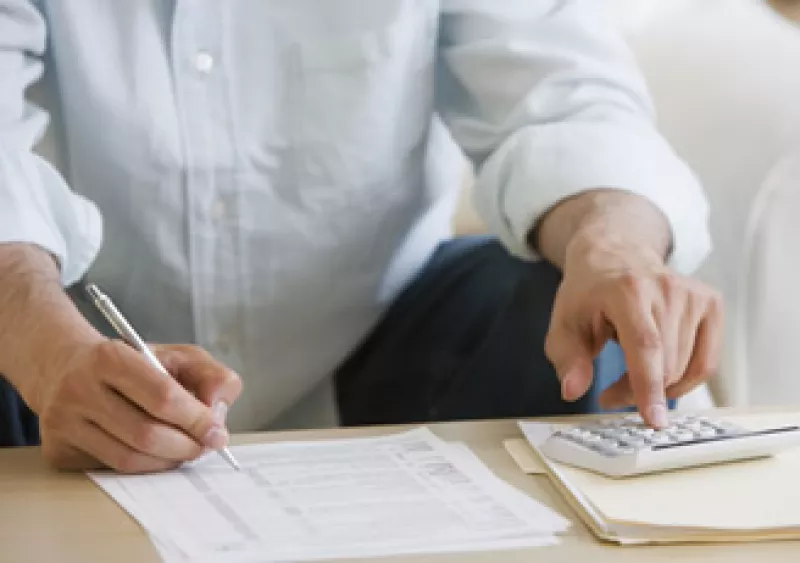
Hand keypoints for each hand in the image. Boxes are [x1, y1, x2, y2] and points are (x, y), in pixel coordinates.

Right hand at [34, 339, 241, 472]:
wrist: (67, 367)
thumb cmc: (133, 363)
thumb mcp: (177, 356)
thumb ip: (211, 376)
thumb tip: (218, 414)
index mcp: (109, 357)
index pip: (163, 397)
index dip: (196, 419)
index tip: (217, 432)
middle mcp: (78, 389)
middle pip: (146, 434)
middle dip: (186, 446)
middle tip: (205, 447)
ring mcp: (63, 423)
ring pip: (128, 459)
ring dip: (167, 461)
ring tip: (184, 450)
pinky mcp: (58, 450)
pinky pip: (110, 470)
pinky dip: (142, 467)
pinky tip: (154, 453)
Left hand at [544, 235, 723, 427]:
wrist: (615, 254)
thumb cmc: (588, 293)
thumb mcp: (564, 324)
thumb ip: (567, 358)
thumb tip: (572, 390)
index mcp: (626, 290)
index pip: (645, 345)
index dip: (648, 385)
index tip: (652, 420)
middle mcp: (666, 288)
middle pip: (665, 363)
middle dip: (637, 392)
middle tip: (611, 396)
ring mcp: (693, 294)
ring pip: (686, 367)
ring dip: (659, 387)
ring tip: (629, 380)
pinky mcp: (711, 303)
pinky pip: (706, 361)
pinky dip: (685, 379)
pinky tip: (661, 376)